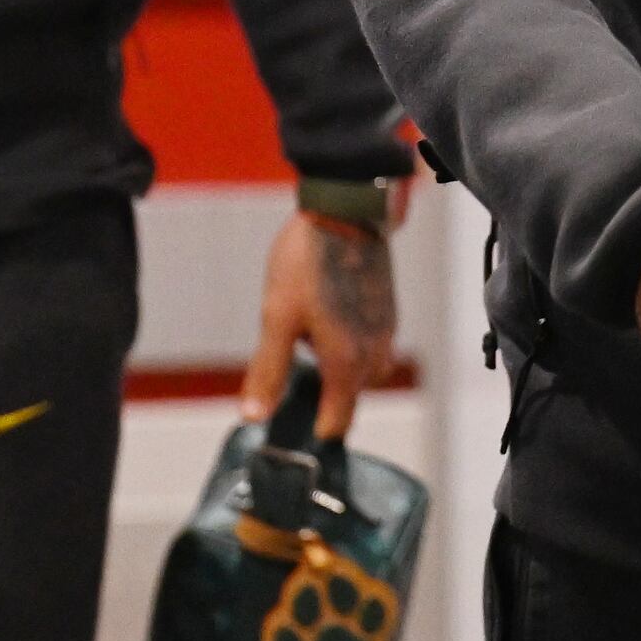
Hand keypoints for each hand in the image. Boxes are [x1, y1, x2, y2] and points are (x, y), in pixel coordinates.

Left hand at [248, 207, 401, 436]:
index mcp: (346, 363)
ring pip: (364, 372)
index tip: (290, 426)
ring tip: (308, 346)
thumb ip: (268, 371)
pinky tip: (327, 321)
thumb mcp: (277, 318)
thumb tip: (253, 416)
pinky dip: (352, 347)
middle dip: (325, 398)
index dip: (314, 430)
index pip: (337, 422)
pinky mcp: (387, 310)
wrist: (346, 211)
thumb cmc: (307, 262)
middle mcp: (373, 353)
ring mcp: (385, 331)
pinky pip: (372, 345)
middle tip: (291, 380)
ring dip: (340, 372)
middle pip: (351, 399)